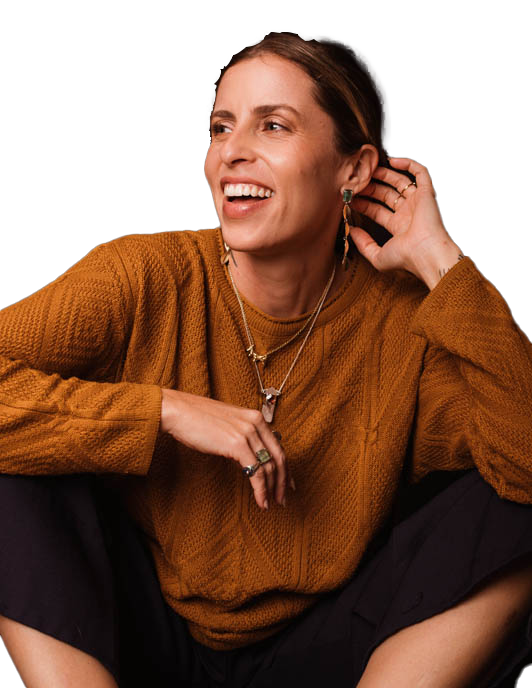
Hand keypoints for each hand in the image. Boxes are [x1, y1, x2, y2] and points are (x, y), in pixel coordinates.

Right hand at [160, 388, 294, 510]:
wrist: (179, 411)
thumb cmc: (197, 420)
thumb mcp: (228, 425)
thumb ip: (243, 436)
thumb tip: (252, 457)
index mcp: (255, 417)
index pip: (278, 446)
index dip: (285, 468)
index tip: (287, 483)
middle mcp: (255, 423)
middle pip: (279, 457)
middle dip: (282, 481)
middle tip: (283, 499)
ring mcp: (247, 433)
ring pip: (269, 467)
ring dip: (272, 489)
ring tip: (270, 504)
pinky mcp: (237, 444)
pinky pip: (255, 472)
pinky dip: (260, 490)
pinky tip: (261, 501)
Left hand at [349, 156, 463, 289]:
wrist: (426, 253)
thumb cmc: (406, 257)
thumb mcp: (377, 256)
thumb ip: (363, 244)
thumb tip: (352, 231)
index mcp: (399, 227)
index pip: (378, 210)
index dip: (364, 204)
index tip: (350, 198)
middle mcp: (409, 213)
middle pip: (387, 195)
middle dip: (371, 188)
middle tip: (356, 183)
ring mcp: (418, 202)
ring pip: (400, 182)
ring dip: (385, 174)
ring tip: (369, 169)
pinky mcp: (427, 192)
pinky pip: (420, 172)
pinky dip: (408, 164)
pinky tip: (391, 161)